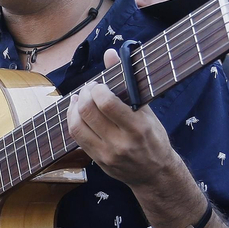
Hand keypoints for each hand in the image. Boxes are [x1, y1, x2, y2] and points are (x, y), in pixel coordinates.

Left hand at [67, 49, 178, 189]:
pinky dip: (73, 121)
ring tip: (79, 99)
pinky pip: (77, 137)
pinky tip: (77, 113)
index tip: (99, 85)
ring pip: (77, 126)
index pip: (107, 103)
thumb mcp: (147, 111)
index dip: (97, 89)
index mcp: (137, 127)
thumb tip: (111, 53)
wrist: (154, 174)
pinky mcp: (97, 161)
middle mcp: (121, 142)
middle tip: (88, 89)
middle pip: (88, 112)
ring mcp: (107, 154)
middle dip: (84, 95)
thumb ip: (128, 83)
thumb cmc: (153, 138)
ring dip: (74, 107)